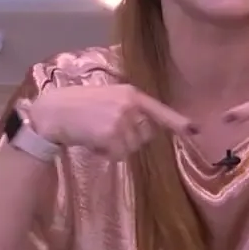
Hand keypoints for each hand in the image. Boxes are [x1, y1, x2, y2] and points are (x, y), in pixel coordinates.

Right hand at [28, 85, 196, 159]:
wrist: (53, 111)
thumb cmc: (76, 106)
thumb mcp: (107, 98)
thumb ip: (128, 109)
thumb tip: (148, 129)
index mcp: (130, 94)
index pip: (159, 110)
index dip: (177, 122)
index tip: (195, 130)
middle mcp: (130, 105)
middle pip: (144, 136)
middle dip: (129, 139)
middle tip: (105, 130)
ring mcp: (121, 120)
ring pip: (131, 148)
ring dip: (114, 147)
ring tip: (95, 133)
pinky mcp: (112, 134)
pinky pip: (118, 155)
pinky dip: (105, 154)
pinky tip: (91, 141)